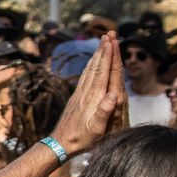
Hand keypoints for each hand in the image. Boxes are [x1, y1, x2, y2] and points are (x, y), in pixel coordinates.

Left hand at [52, 39, 124, 156]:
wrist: (61, 142)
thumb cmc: (81, 138)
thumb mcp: (96, 129)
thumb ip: (104, 112)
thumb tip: (115, 95)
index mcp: (95, 97)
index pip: (104, 72)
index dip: (109, 56)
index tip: (112, 41)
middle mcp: (87, 92)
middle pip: (97, 66)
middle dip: (104, 50)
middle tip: (109, 34)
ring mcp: (80, 93)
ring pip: (91, 69)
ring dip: (97, 55)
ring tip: (102, 42)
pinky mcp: (77, 97)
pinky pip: (85, 77)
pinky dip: (91, 66)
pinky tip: (91, 63)